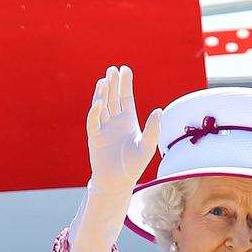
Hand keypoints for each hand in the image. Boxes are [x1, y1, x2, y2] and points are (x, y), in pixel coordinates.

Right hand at [87, 66, 160, 191]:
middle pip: (112, 97)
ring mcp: (103, 128)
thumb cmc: (134, 166)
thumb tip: (159, 111)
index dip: (125, 84)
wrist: (118, 182)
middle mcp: (115, 121)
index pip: (125, 97)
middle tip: (113, 69)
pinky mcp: (94, 138)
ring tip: (104, 79)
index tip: (125, 69)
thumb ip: (153, 129)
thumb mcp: (147, 146)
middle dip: (112, 84)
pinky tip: (99, 103)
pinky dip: (95, 112)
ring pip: (102, 106)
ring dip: (102, 93)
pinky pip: (93, 122)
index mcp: (128, 120)